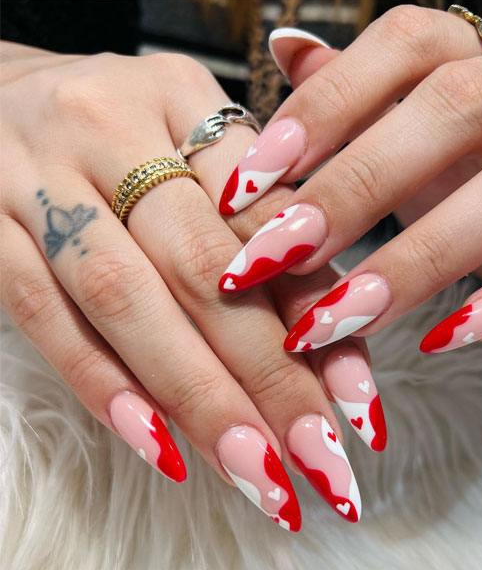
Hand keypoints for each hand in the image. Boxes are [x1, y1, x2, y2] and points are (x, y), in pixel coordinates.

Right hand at [0, 42, 385, 529]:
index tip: (357, 399)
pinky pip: (42, 315)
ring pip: (126, 299)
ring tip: (256, 473)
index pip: (265, 217)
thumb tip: (329, 328)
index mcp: (180, 97)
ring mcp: (35, 179)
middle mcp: (109, 129)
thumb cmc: (117, 132)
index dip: (316, 311)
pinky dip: (105, 385)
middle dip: (269, 375)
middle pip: (202, 268)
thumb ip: (257, 220)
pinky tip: (159, 446)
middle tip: (320, 460)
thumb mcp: (190, 144)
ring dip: (198, 397)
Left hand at [215, 6, 481, 353]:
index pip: (403, 47)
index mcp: (476, 57)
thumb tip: (285, 47)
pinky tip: (445, 338)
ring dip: (419, 260)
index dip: (325, 107)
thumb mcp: (407, 123)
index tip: (250, 182)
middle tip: (280, 255)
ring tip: (341, 318)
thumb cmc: (469, 161)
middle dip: (356, 187)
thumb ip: (350, 90)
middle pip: (455, 110)